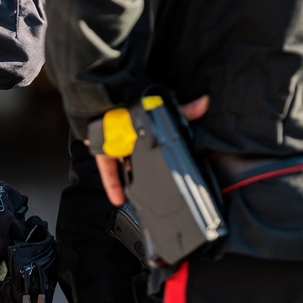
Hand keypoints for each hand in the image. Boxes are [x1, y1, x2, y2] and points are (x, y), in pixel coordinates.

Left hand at [92, 95, 209, 205]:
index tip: (175, 165)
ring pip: (125, 167)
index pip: (157, 142)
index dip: (164, 152)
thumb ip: (181, 111)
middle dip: (148, 170)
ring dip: (131, 181)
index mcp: (145, 129)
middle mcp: (131, 139)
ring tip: (142, 198)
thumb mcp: (158, 110)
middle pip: (141, 157)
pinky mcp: (103, 153)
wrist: (99, 104)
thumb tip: (204, 102)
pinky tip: (119, 199)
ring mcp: (116, 147)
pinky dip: (113, 186)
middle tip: (159, 186)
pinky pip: (109, 172)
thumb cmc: (128, 105)